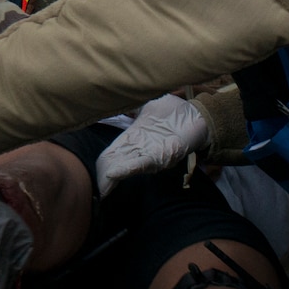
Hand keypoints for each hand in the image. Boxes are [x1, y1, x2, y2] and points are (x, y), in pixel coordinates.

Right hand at [95, 95, 209, 195]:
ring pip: (121, 167)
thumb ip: (133, 106)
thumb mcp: (149, 107)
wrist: (198, 116)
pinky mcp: (159, 156)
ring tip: (98, 188)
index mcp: (131, 138)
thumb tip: (119, 99)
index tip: (90, 177)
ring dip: (108, 177)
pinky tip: (112, 174)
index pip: (109, 154)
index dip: (99, 164)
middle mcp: (137, 149)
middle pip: (111, 164)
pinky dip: (125, 169)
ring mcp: (146, 154)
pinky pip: (139, 164)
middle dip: (100, 177)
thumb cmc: (175, 112)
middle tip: (92, 189)